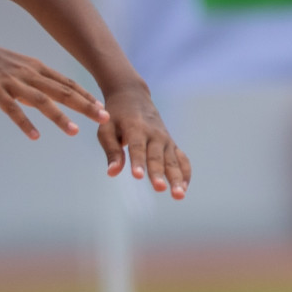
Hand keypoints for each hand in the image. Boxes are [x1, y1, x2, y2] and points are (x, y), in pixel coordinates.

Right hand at [0, 30, 109, 140]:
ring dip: (60, 116)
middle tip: (104, 118)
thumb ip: (29, 82)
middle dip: (85, 105)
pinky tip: (35, 136)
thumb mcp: (13, 68)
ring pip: (41, 100)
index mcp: (34, 68)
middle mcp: (27, 73)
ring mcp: (11, 81)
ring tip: (75, 131)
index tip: (102, 108)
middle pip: (61, 91)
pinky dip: (25, 122)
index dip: (85, 96)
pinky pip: (12, 109)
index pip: (66, 83)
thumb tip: (42, 99)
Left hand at [97, 83, 189, 198]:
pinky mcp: (172, 143)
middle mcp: (154, 133)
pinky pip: (182, 159)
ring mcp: (165, 139)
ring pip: (173, 160)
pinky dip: (185, 172)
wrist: (132, 96)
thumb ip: (111, 151)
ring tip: (179, 195)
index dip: (137, 162)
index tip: (138, 176)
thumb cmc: (115, 116)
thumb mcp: (106, 128)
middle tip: (160, 188)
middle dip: (158, 173)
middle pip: (157, 156)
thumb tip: (112, 173)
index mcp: (135, 127)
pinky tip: (184, 188)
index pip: (137, 147)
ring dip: (177, 178)